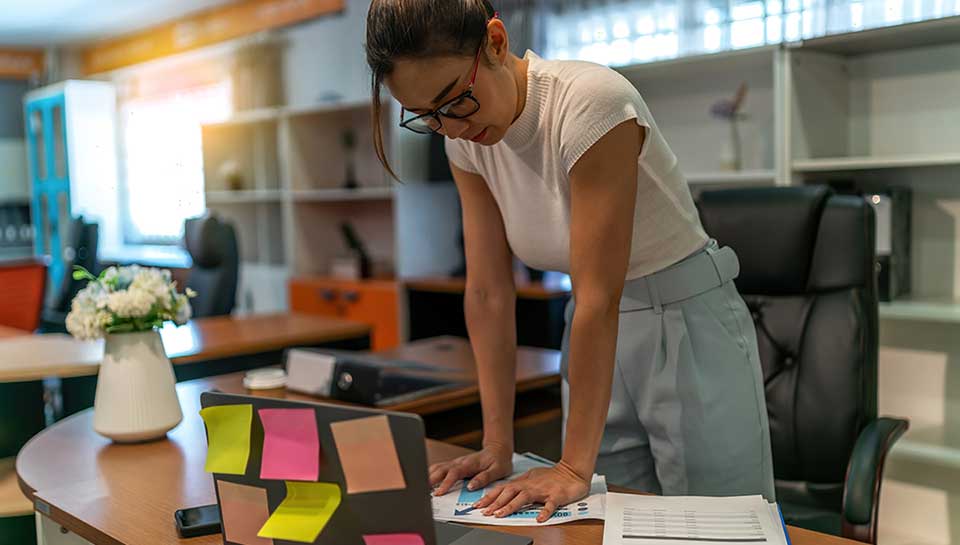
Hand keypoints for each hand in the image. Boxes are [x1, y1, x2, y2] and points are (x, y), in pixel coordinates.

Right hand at [429, 442, 512, 495]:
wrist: (497, 450)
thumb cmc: (498, 461)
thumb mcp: (497, 470)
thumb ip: (484, 478)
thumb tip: (471, 486)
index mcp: (469, 464)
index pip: (454, 473)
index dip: (445, 483)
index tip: (439, 492)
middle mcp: (459, 462)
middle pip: (440, 469)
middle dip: (430, 479)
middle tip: (422, 491)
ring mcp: (455, 463)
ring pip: (437, 467)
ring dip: (428, 476)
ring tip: (420, 488)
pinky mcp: (454, 465)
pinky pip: (439, 468)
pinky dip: (431, 474)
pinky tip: (426, 481)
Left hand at [474, 460, 590, 522]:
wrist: (572, 471)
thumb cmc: (552, 476)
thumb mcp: (531, 478)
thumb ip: (519, 484)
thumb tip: (504, 491)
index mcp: (524, 482)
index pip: (502, 489)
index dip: (489, 497)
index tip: (477, 505)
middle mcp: (530, 485)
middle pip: (509, 493)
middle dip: (495, 502)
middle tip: (484, 512)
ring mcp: (543, 491)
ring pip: (524, 497)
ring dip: (511, 506)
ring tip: (501, 514)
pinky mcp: (556, 496)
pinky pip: (550, 504)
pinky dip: (545, 511)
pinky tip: (539, 519)